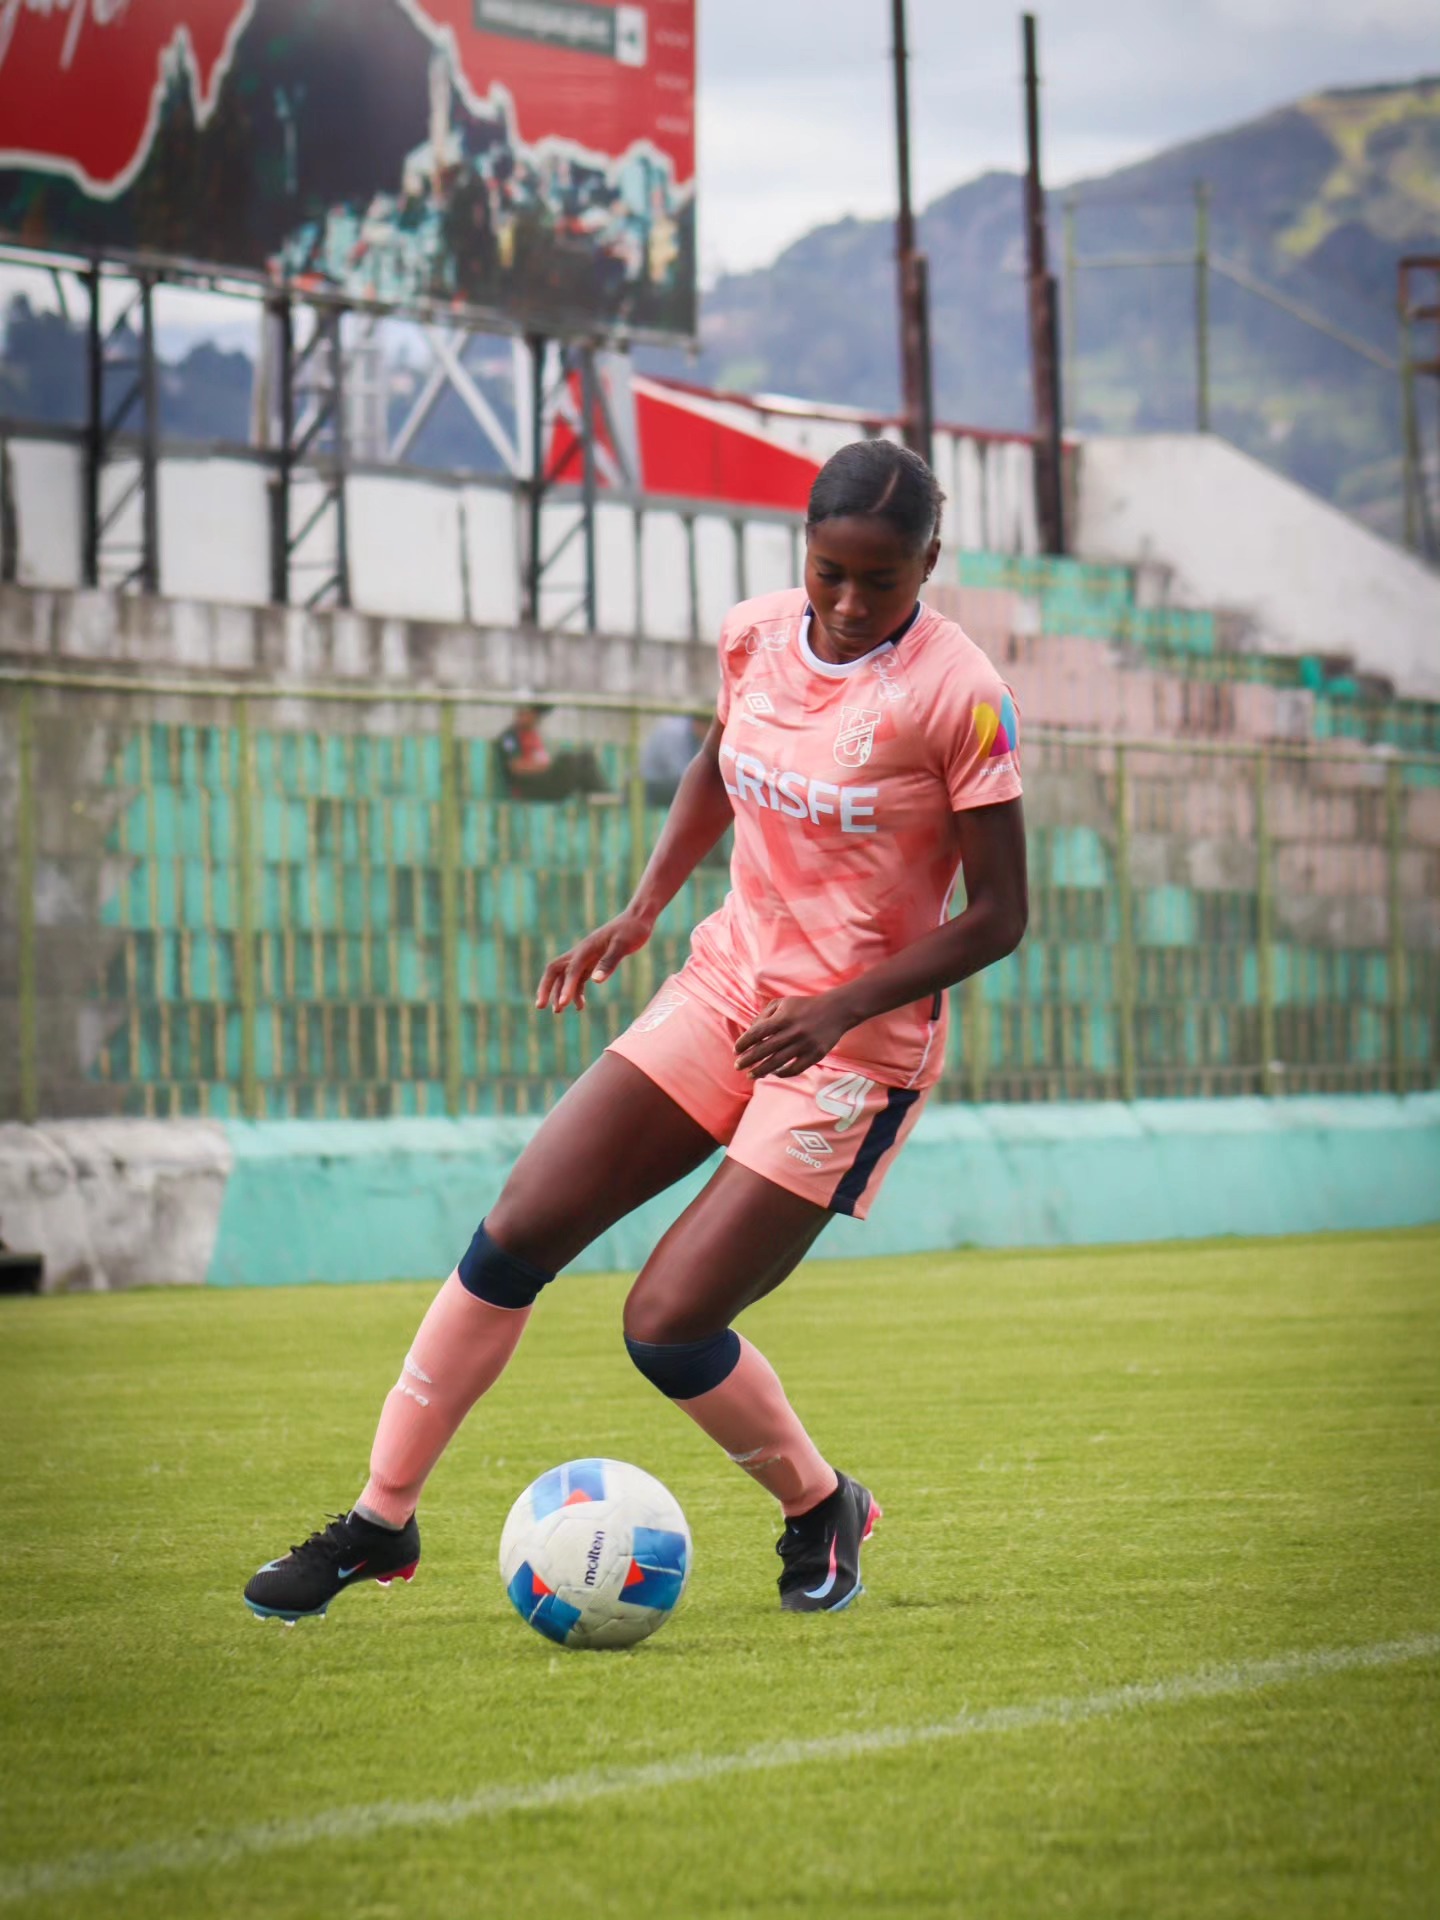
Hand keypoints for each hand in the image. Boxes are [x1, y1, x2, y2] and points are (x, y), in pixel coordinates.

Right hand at [535, 910, 652, 1012]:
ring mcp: (585, 957)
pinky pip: (578, 978)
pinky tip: (580, 1006)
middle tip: (540, 1006)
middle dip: (546, 988)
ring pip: (564, 976)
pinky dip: (576, 992)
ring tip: (558, 1011)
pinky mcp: (592, 962)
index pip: (571, 970)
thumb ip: (609, 962)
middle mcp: (580, 953)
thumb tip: (595, 981)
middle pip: (554, 970)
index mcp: (586, 948)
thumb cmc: (632, 930)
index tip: (562, 1004)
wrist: (637, 919)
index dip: (566, 988)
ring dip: (559, 992)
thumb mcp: (623, 945)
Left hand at [732, 993, 856, 1078]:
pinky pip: (795, 1069)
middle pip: (765, 1050)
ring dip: (762, 1071)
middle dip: (748, 1060)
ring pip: (778, 1062)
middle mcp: (793, 1032)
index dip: (744, 1043)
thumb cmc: (804, 1006)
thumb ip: (764, 1015)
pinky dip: (783, 1073)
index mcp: (783, 1018)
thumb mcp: (783, 1003)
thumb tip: (749, 1032)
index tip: (736, 1051)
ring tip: (751, 1075)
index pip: (757, 1033)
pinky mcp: (815, 1055)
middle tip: (738, 1066)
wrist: (836, 1011)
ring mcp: (805, 1045)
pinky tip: (774, 1073)